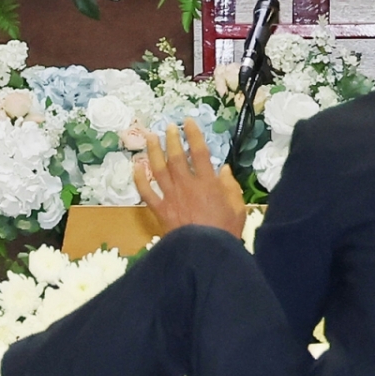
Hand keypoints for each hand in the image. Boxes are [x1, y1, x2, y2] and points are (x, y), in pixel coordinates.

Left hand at [133, 118, 246, 237]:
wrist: (206, 253)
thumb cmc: (225, 231)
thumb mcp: (238, 208)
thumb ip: (231, 187)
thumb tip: (224, 169)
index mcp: (208, 183)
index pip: (200, 152)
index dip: (194, 134)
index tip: (188, 122)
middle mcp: (187, 185)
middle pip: (177, 156)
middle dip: (172, 139)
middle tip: (169, 127)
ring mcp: (171, 197)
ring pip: (159, 169)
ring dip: (154, 151)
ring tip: (151, 138)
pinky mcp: (160, 211)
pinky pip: (146, 193)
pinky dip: (140, 179)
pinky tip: (136, 167)